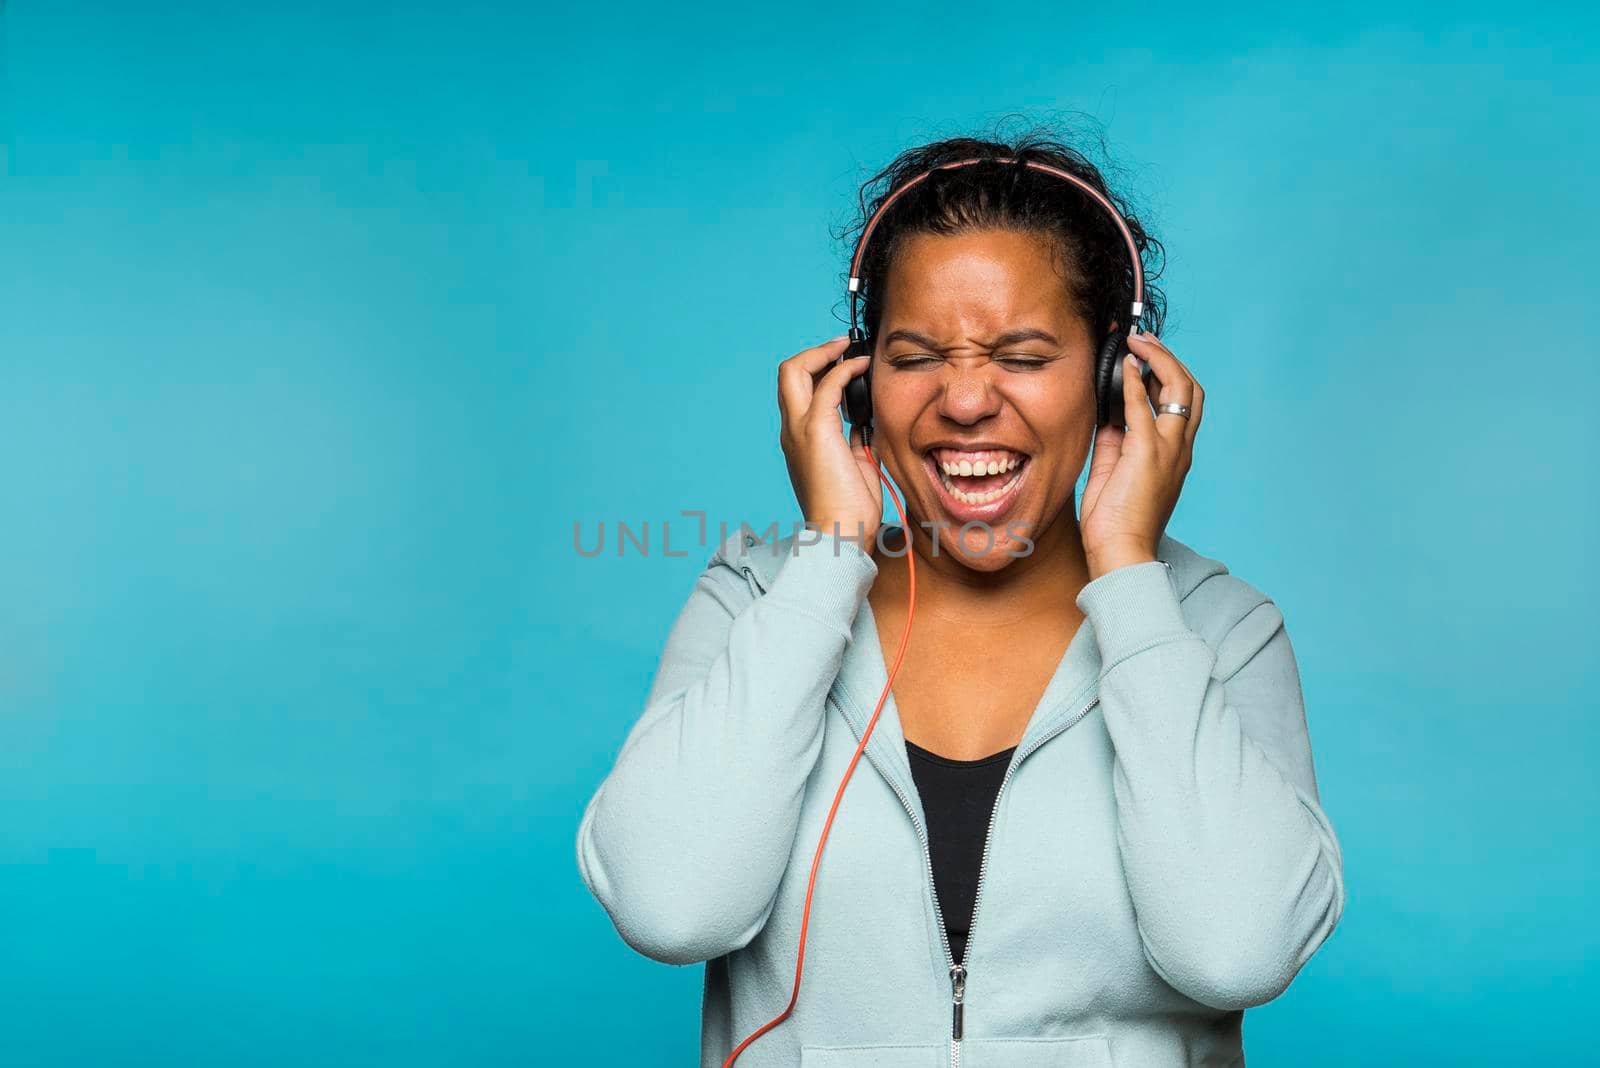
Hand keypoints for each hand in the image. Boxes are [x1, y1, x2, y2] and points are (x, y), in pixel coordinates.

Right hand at [778, 335, 882, 548]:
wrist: (843, 531)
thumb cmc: (850, 508)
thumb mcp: (854, 463)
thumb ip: (853, 439)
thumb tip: (863, 421)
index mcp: (799, 439)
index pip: (798, 392)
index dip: (818, 371)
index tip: (844, 362)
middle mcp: (792, 430)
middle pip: (787, 373)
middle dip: (815, 353)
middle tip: (843, 346)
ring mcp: (799, 429)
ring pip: (795, 371)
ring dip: (826, 353)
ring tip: (852, 349)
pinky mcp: (816, 430)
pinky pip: (827, 385)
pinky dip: (845, 369)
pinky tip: (863, 367)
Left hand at [1080, 334, 1204, 579]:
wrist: (1120, 552)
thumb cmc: (1115, 521)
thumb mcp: (1113, 472)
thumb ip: (1114, 441)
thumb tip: (1107, 414)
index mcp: (1174, 455)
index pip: (1183, 406)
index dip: (1167, 376)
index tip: (1144, 359)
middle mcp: (1179, 448)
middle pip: (1191, 390)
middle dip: (1170, 360)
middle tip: (1144, 342)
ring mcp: (1168, 449)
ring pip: (1180, 389)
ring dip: (1158, 359)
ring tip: (1137, 343)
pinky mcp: (1147, 452)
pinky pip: (1143, 406)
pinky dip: (1135, 380)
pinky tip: (1125, 365)